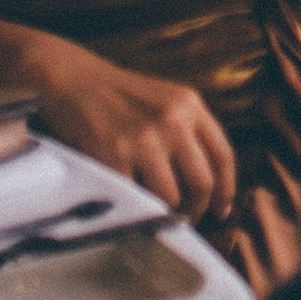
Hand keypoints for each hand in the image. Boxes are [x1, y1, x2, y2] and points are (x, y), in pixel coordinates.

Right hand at [24, 36, 236, 227]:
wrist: (75, 79)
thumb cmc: (120, 96)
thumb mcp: (166, 100)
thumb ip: (187, 131)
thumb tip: (205, 183)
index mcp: (190, 105)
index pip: (222, 155)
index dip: (226, 189)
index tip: (221, 210)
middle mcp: (173, 120)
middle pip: (202, 181)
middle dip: (197, 209)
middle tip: (185, 220)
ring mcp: (144, 138)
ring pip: (170, 197)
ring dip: (165, 215)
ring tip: (156, 216)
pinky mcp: (113, 154)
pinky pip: (133, 198)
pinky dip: (134, 211)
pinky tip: (131, 210)